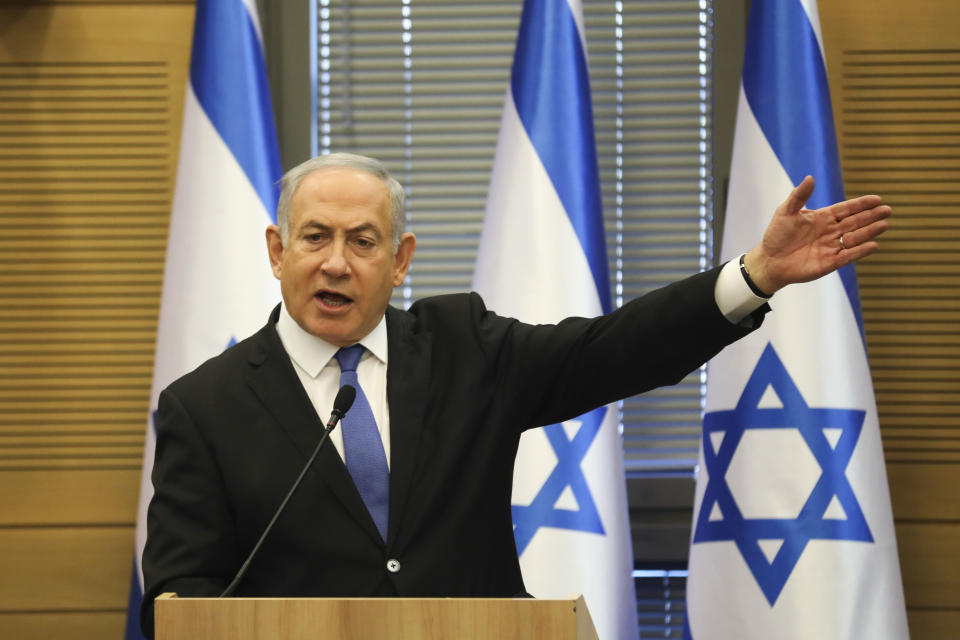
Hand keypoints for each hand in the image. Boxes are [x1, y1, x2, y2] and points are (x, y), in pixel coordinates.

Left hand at [743, 176, 889, 294]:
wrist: (769, 260)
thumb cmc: (776, 235)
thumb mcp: (785, 212)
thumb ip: (799, 196)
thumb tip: (810, 177)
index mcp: (823, 218)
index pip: (847, 209)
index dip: (862, 204)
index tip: (877, 199)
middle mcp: (831, 231)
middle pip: (856, 222)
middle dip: (871, 216)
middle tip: (887, 210)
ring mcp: (831, 247)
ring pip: (855, 238)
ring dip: (869, 231)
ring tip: (884, 224)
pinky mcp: (829, 263)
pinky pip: (848, 256)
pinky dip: (860, 251)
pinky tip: (873, 244)